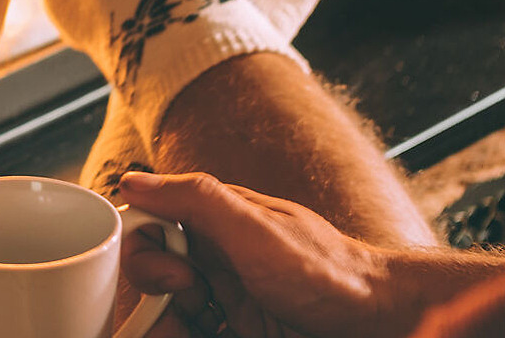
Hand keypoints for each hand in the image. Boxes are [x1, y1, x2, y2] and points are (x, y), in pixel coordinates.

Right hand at [116, 171, 396, 337]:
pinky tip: (213, 334)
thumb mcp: (255, 228)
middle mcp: (215, 256)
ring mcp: (226, 295)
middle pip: (152, 277)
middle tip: (198, 307)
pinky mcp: (238, 327)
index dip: (147, 255)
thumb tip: (133, 181)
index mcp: (214, 221)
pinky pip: (193, 332)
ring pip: (168, 312)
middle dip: (159, 299)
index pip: (148, 228)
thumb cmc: (324, 272)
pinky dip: (187, 335)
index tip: (176, 278)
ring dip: (171, 328)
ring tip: (205, 330)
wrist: (371, 321)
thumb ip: (195, 199)